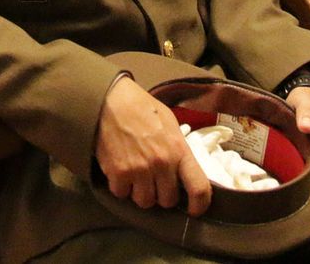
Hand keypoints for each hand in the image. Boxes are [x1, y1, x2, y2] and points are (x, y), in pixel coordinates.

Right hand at [93, 76, 210, 216]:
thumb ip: (178, 149)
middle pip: (167, 201)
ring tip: (135, 175)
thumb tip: (184, 172)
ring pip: (144, 201)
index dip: (199, 205)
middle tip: (153, 180)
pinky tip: (119, 170)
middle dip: (161, 194)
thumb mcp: (170, 123)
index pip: (199, 188)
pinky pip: (122, 194)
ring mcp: (140, 170)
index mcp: (179, 150)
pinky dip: (120, 186)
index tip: (193, 209)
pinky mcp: (118, 173)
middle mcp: (162, 164)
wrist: (110, 100)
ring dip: (139, 192)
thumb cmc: (142, 108)